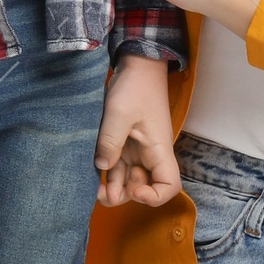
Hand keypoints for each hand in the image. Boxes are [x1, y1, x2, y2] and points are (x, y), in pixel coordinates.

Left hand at [94, 53, 180, 208]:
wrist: (137, 66)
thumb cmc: (135, 87)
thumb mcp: (120, 113)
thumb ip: (110, 141)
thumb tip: (102, 167)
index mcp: (158, 150)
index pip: (169, 186)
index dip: (155, 197)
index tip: (134, 189)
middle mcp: (150, 155)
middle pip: (146, 188)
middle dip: (126, 196)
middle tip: (103, 195)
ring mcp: (137, 150)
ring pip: (129, 180)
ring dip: (114, 189)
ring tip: (94, 190)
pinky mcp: (125, 144)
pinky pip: (118, 167)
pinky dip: (108, 175)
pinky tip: (93, 179)